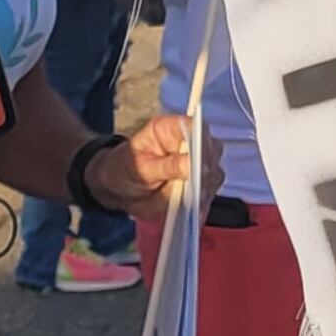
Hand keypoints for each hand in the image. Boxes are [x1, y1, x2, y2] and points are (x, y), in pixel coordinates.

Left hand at [81, 115, 205, 217]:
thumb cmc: (124, 170)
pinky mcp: (198, 182)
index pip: (192, 126)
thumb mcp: (139, 168)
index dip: (200, 140)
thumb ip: (166, 166)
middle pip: (210, 148)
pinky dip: (204, 200)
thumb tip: (189, 164)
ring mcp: (195, 163)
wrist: (120, 190)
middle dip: (206, 167)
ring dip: (205, 186)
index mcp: (168, 130)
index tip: (199, 159)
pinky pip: (209, 190)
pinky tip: (194, 209)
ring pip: (214, 171)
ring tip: (191, 199)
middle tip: (196, 183)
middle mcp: (186, 143)